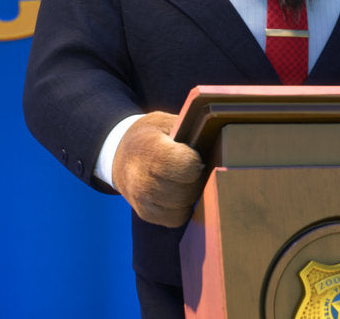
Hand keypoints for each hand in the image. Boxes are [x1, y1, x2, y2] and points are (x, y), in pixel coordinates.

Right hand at [110, 112, 206, 227]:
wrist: (120, 153)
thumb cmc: (152, 135)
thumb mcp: (168, 122)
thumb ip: (191, 129)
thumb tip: (219, 137)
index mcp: (150, 149)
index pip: (186, 166)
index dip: (195, 162)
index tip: (192, 155)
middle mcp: (141, 178)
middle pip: (187, 190)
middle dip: (196, 180)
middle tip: (192, 168)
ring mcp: (141, 200)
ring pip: (183, 207)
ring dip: (190, 194)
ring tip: (184, 179)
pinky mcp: (145, 214)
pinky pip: (176, 219)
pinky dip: (182, 208)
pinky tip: (177, 192)